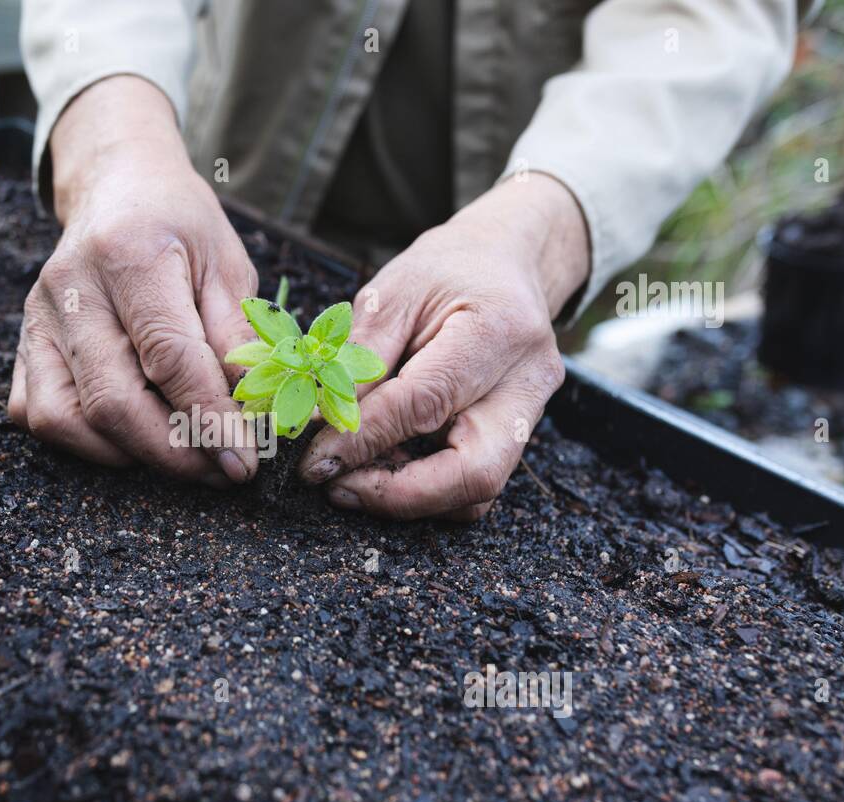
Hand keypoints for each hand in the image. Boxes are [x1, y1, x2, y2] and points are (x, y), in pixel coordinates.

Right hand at [7, 76, 258, 486]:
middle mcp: (70, 287)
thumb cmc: (179, 227)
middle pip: (114, 402)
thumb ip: (239, 341)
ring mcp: (37, 318)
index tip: (246, 461)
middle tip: (222, 470)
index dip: (210, 420)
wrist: (117, 187)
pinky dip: (85, 443)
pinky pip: (39, 417)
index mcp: (130, 254)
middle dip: (175, 453)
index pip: (169, 358)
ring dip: (130, 455)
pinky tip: (131, 436)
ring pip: (68, 420)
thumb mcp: (227, 266)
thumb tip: (260, 417)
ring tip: (183, 454)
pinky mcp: (22, 344)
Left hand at [298, 173, 590, 520]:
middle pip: (475, 472)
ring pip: (476, 491)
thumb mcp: (391, 294)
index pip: (426, 402)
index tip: (314, 460)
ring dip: (407, 498)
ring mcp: (530, 414)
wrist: (504, 262)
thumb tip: (313, 424)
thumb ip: (356, 360)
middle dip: (398, 495)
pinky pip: (472, 483)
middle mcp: (527, 382)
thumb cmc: (445, 269)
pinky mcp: (518, 435)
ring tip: (349, 478)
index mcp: (498, 330)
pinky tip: (381, 468)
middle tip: (336, 487)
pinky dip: (423, 488)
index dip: (364, 439)